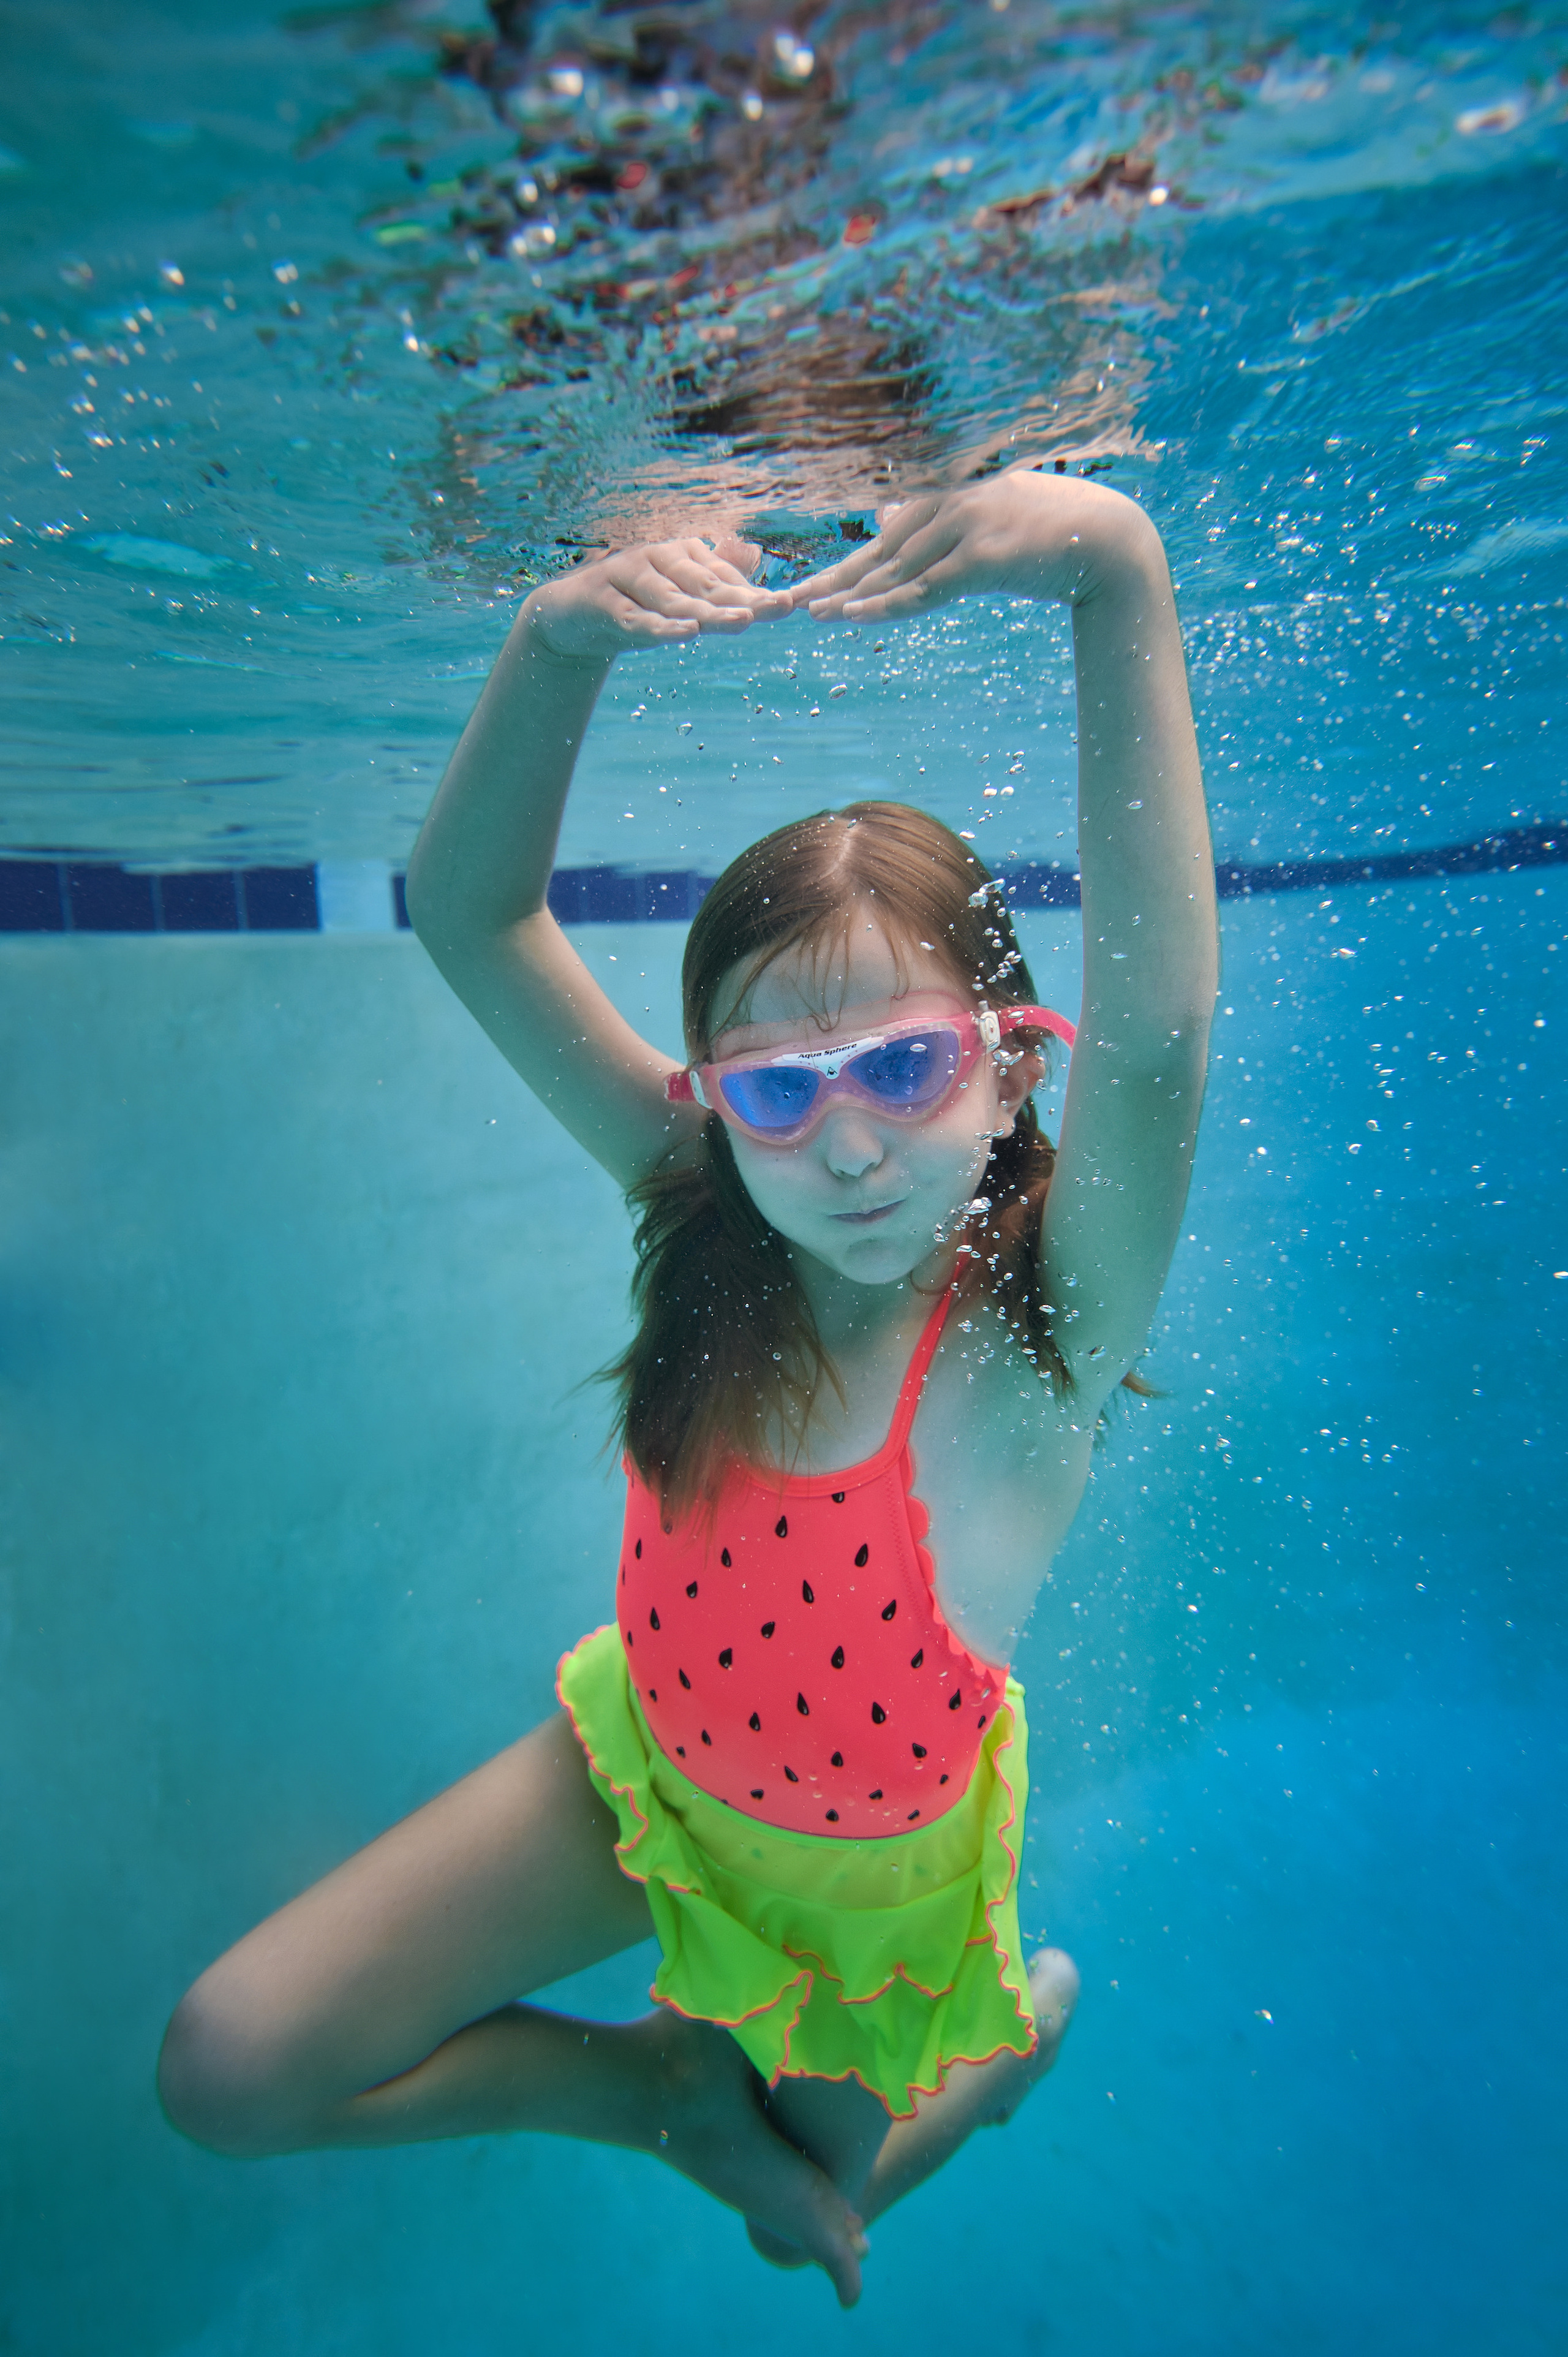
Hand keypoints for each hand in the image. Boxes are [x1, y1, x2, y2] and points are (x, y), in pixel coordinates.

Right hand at [523, 535, 791, 660]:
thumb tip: (755, 561)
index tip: (793, 604)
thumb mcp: (676, 598)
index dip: (757, 592)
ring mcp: (628, 577)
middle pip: (706, 585)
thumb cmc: (632, 605)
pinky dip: (661, 627)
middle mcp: (658, 559)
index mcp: (681, 556)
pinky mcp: (602, 603)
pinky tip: (686, 633)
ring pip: (674, 600)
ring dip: (709, 612)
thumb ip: (712, 583)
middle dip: (744, 598)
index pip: (725, 578)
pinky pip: (636, 619)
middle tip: (781, 607)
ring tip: (743, 621)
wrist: (568, 617)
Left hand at [789, 472, 1154, 622]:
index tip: (813, 584)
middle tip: (788, 599)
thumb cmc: (1054, 537)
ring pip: (897, 571)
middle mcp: (954, 504)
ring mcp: (968, 527)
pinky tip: (852, 615)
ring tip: (809, 612)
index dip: (850, 561)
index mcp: (952, 495)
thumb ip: (945, 529)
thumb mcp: (993, 523)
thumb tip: (892, 522)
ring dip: (850, 595)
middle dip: (834, 577)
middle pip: (881, 550)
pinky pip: (924, 589)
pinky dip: (885, 604)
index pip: (889, 535)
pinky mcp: (983, 557)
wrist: (1111, 542)